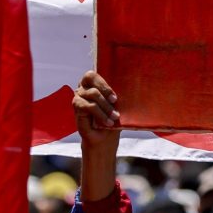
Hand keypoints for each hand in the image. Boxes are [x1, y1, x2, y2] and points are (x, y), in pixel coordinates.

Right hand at [74, 71, 120, 202]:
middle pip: (90, 76)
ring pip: (92, 94)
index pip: (95, 72)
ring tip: (114, 117)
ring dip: (105, 106)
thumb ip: (119, 93)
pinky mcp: (77, 108)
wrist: (104, 140)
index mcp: (94, 83)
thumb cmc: (114, 119)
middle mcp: (84, 87)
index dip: (105, 81)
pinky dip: (99, 114)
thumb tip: (135, 81)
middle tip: (115, 101)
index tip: (116, 96)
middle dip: (105, 88)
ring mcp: (79, 97)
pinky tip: (107, 122)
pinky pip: (87, 106)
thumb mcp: (119, 104)